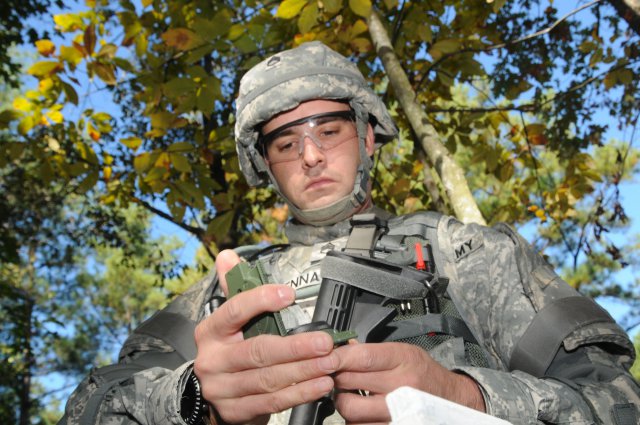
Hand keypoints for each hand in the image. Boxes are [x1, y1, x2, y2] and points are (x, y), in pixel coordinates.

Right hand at [193, 249, 338, 423]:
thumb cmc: (226, 350)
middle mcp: (213, 361)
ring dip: (304, 371)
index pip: (233, 311)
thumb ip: (233, 288)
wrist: (208, 395)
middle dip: (295, 347)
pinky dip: (299, 393)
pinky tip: (320, 385)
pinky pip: (272, 402)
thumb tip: (228, 256)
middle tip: (324, 342)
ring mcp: (222, 389)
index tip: (288, 294)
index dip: (260, 301)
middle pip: (257, 351)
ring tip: (329, 363)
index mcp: (210, 332)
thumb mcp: (226, 321)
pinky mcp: (236, 411)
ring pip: (268, 379)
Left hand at [332, 341, 484, 424]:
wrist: (451, 399)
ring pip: (350, 409)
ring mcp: (398, 411)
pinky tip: (362, 412)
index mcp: (403, 360)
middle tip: (337, 376)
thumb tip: (341, 350)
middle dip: (336, 379)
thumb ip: (373, 352)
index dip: (337, 358)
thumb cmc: (425, 375)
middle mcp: (402, 386)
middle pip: (349, 382)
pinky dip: (354, 420)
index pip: (361, 357)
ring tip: (350, 395)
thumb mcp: (404, 353)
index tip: (325, 358)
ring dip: (343, 402)